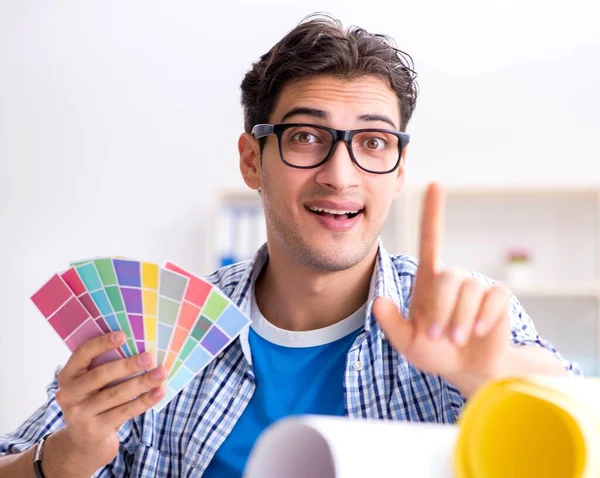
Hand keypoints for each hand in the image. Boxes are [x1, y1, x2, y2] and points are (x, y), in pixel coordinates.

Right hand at [44, 332, 165, 476]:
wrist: (83, 444)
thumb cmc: (95, 402)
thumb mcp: (92, 385)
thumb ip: (105, 367)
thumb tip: (140, 347)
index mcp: (68, 375)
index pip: (83, 354)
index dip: (102, 343)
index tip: (123, 335)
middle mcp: (69, 394)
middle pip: (101, 375)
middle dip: (128, 365)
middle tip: (149, 357)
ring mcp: (80, 414)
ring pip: (116, 394)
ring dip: (142, 382)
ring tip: (161, 373)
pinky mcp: (95, 430)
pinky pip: (124, 412)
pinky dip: (144, 401)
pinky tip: (159, 392)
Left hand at [373, 183, 512, 395]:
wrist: (468, 371)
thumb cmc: (436, 352)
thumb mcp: (407, 343)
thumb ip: (391, 324)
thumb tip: (378, 301)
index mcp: (429, 281)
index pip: (432, 239)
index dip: (433, 213)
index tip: (435, 184)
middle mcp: (453, 279)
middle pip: (448, 276)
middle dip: (441, 310)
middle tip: (436, 336)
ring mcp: (477, 287)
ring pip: (469, 290)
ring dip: (459, 320)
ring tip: (456, 339)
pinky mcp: (498, 300)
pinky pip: (492, 299)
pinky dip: (483, 319)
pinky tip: (479, 333)